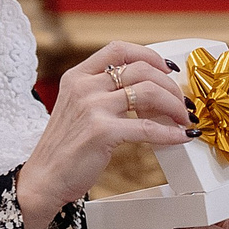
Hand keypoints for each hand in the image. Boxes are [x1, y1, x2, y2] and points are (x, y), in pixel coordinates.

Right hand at [16, 42, 193, 228]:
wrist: (45, 178)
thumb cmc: (65, 148)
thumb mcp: (77, 108)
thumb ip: (102, 93)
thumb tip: (147, 90)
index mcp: (77, 76)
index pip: (118, 50)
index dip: (148, 55)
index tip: (166, 68)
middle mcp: (84, 87)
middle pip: (141, 70)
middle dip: (169, 85)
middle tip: (181, 102)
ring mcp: (92, 107)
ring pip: (148, 92)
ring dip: (173, 105)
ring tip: (183, 118)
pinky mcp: (102, 132)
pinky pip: (147, 127)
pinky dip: (169, 132)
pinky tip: (179, 137)